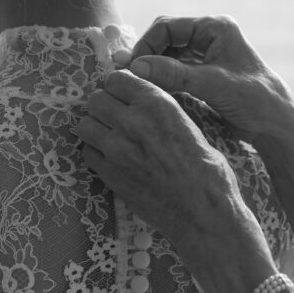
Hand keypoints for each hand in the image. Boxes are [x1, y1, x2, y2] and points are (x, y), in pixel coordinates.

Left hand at [76, 69, 276, 292]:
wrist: (204, 215)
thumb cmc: (209, 172)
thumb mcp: (191, 126)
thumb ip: (161, 110)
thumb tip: (142, 100)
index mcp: (157, 104)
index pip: (117, 78)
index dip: (119, 85)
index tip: (123, 93)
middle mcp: (132, 122)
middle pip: (96, 98)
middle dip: (104, 103)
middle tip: (116, 114)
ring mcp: (116, 150)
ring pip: (84, 123)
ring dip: (95, 125)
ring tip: (110, 134)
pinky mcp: (109, 175)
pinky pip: (87, 152)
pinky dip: (95, 150)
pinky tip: (112, 156)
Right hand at [112, 15, 293, 145]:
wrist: (276, 125)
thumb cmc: (253, 100)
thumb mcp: (211, 85)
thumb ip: (174, 74)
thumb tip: (135, 66)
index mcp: (216, 28)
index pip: (168, 27)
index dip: (146, 45)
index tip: (132, 67)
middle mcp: (210, 37)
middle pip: (165, 38)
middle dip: (147, 55)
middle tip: (129, 75)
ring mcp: (207, 55)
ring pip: (168, 55)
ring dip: (153, 67)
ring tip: (136, 85)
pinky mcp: (204, 73)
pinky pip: (175, 70)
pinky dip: (162, 78)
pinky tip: (152, 91)